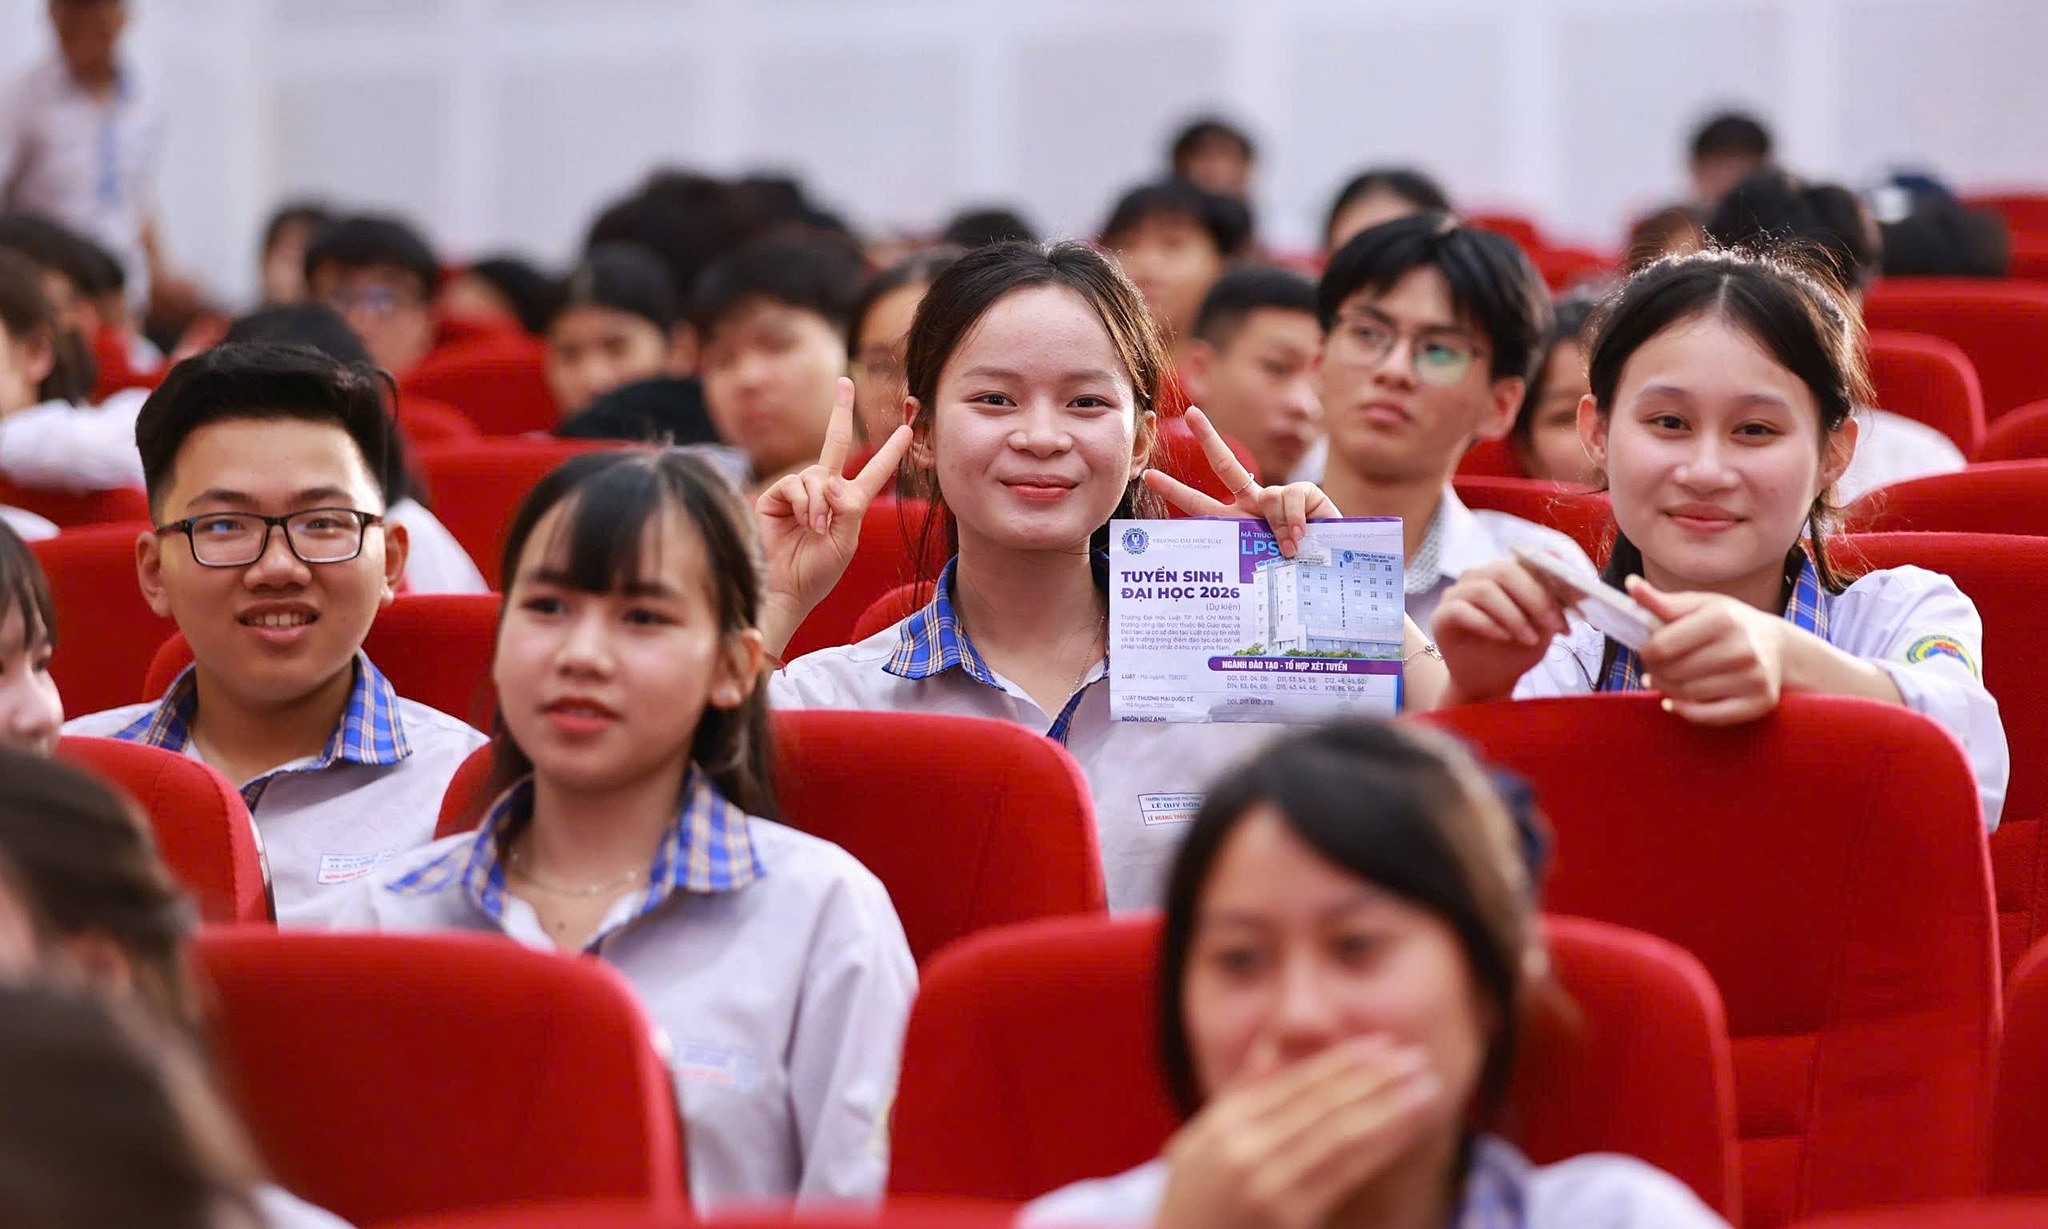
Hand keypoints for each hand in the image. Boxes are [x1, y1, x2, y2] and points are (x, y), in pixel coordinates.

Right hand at [755, 378, 912, 650]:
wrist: (785, 587)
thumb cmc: (818, 572)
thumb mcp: (846, 541)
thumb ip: (847, 508)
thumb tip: (833, 479)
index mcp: (850, 504)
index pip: (874, 471)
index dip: (890, 452)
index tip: (905, 430)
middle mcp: (825, 491)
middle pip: (835, 442)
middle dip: (839, 410)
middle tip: (844, 381)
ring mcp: (800, 492)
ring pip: (817, 474)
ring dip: (819, 502)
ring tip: (816, 528)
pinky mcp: (776, 496)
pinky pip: (796, 483)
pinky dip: (804, 503)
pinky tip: (803, 523)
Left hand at [1144, 407, 1339, 557]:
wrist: (1331, 569)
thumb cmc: (1293, 575)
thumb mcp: (1268, 568)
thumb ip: (1264, 550)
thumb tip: (1281, 530)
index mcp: (1235, 524)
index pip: (1200, 504)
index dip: (1174, 491)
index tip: (1148, 476)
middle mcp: (1252, 505)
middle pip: (1227, 465)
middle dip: (1209, 438)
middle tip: (1192, 413)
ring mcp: (1278, 498)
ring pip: (1269, 495)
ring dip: (1279, 527)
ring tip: (1291, 551)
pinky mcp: (1305, 492)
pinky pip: (1292, 498)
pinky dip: (1295, 520)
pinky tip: (1303, 536)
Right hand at [1155, 1037, 1443, 1228]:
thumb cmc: (1194, 1209)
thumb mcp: (1199, 1146)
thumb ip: (1239, 1094)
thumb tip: (1271, 1046)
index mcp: (1223, 1124)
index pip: (1295, 1082)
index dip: (1344, 1061)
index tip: (1383, 1045)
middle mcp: (1242, 1148)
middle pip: (1322, 1102)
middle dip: (1374, 1077)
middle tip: (1417, 1058)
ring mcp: (1264, 1184)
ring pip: (1340, 1132)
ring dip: (1389, 1105)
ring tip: (1426, 1088)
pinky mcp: (1287, 1218)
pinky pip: (1344, 1171)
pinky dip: (1381, 1143)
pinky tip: (1408, 1128)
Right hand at [1431, 558, 1570, 705]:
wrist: (1490, 683)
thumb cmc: (1515, 650)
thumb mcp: (1543, 624)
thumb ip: (1552, 597)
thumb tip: (1565, 566)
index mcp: (1500, 573)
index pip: (1524, 562)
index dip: (1549, 581)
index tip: (1571, 606)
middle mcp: (1475, 578)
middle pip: (1503, 572)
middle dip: (1534, 599)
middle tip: (1553, 625)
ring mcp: (1455, 595)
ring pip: (1484, 590)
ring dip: (1513, 615)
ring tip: (1529, 638)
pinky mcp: (1441, 616)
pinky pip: (1462, 611)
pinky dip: (1487, 623)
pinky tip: (1503, 637)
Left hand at [1629, 577, 1785, 725]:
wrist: (1776, 647)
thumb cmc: (1729, 623)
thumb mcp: (1699, 605)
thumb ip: (1662, 601)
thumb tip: (1630, 585)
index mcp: (1723, 619)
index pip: (1662, 646)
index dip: (1646, 652)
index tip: (1647, 651)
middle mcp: (1742, 648)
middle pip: (1672, 672)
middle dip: (1655, 672)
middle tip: (1656, 668)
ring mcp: (1754, 677)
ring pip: (1685, 695)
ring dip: (1667, 690)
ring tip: (1667, 680)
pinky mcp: (1760, 702)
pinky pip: (1708, 717)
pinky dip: (1684, 711)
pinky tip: (1673, 702)